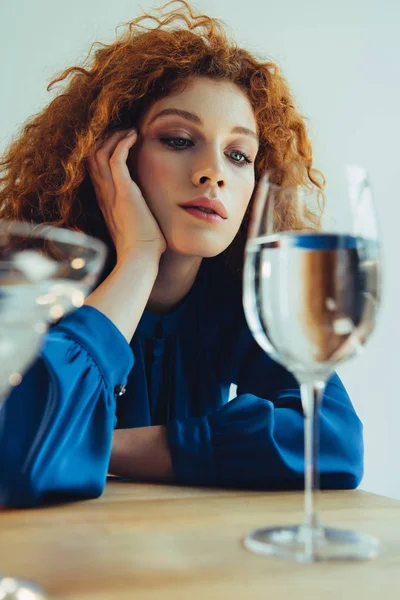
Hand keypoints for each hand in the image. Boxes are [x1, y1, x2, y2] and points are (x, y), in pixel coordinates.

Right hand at [87, 128, 166, 260]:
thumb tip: (153, 212)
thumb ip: (140, 215)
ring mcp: (111, 192)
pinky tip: (134, 135)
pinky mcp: (123, 191)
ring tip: (129, 130)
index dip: (104, 153)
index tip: (119, 143)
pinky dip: (123, 142)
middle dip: (105, 140)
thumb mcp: (138, 226)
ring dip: (113, 137)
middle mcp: (104, 195)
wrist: (140, 258)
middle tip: (123, 132)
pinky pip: (116, 158)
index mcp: (106, 203)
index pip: (96, 170)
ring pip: (99, 153)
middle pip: (92, 158)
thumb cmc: (144, 248)